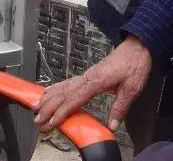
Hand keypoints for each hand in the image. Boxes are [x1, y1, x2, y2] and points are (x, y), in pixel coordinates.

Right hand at [34, 36, 152, 130]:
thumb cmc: (134, 65)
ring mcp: (87, 75)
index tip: (52, 122)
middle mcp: (88, 77)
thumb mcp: (132, 88)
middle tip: (38, 119)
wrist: (136, 47)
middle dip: (49, 107)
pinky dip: (56, 88)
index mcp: (96, 81)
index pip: (75, 99)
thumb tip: (112, 125)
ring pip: (63, 87)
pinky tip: (49, 92)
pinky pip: (68, 82)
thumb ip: (120, 107)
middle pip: (64, 93)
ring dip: (49, 98)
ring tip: (36, 107)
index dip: (62, 112)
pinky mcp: (88, 74)